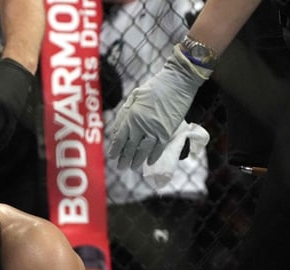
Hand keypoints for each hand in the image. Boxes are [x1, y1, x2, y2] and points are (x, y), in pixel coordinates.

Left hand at [109, 46, 209, 170]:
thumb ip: (124, 114)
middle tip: (121, 167)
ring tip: (132, 167)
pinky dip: (153, 157)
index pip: (120, 139)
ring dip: (137, 161)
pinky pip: (158, 149)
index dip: (115, 150)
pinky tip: (148, 163)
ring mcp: (155, 130)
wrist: (178, 82)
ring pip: (143, 151)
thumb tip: (117, 131)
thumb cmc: (154, 87)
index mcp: (131, 116)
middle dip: (124, 159)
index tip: (112, 157)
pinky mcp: (167, 132)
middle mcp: (141, 125)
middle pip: (130, 148)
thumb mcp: (133, 97)